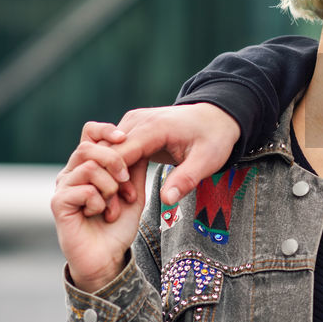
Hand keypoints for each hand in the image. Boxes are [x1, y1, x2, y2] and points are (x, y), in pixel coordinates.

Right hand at [51, 141, 147, 292]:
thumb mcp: (134, 191)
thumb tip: (140, 142)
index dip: (105, 130)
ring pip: (89, 168)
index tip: (124, 138)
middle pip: (88, 147)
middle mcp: (72, 173)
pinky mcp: (58, 203)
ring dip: (110, 187)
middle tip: (125, 182)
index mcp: (89, 166)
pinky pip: (83, 190)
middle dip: (114, 161)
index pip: (89, 133)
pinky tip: (100, 214)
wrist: (108, 257)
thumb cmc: (119, 225)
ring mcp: (63, 187)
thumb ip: (134, 167)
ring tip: (113, 206)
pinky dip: (99, 202)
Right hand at [80, 103, 240, 205]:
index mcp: (153, 127)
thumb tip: (167, 200)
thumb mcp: (206, 160)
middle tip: (119, 204)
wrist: (216, 117)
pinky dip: (114, 167)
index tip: (126, 199)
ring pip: (106, 149)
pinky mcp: (132, 127)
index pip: (119, 153)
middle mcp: (137, 120)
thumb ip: (186, 179)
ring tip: (124, 198)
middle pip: (106, 151)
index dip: (116, 177)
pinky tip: (125, 187)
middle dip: (108, 177)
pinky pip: (114, 147)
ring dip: (108, 173)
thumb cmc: (213, 138)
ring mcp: (132, 121)